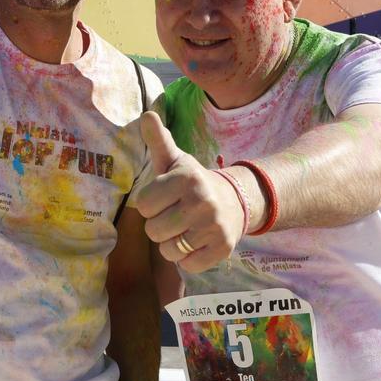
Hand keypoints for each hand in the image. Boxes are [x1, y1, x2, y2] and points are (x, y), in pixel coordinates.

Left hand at [132, 112, 245, 272]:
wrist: (237, 200)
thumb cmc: (193, 182)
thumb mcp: (176, 160)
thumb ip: (158, 140)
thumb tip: (146, 115)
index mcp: (186, 179)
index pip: (143, 205)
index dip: (150, 204)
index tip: (163, 199)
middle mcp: (202, 202)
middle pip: (153, 230)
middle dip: (159, 225)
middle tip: (174, 215)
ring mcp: (214, 227)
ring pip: (168, 250)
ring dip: (171, 244)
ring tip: (184, 229)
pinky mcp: (223, 249)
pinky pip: (187, 265)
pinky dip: (187, 258)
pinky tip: (196, 242)